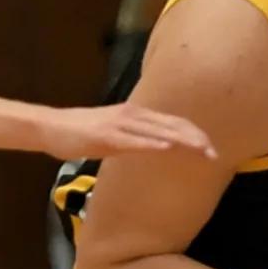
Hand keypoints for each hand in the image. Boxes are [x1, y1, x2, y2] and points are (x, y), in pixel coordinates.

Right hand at [36, 103, 215, 162]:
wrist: (52, 127)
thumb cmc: (81, 132)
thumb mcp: (114, 131)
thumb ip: (135, 135)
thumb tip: (154, 144)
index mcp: (136, 114)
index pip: (173, 121)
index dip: (194, 132)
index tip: (211, 147)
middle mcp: (132, 115)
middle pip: (172, 124)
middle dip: (196, 139)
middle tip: (215, 153)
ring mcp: (120, 125)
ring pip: (159, 130)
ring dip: (183, 141)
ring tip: (202, 151)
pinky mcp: (107, 137)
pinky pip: (134, 140)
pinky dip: (153, 143)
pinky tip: (168, 148)